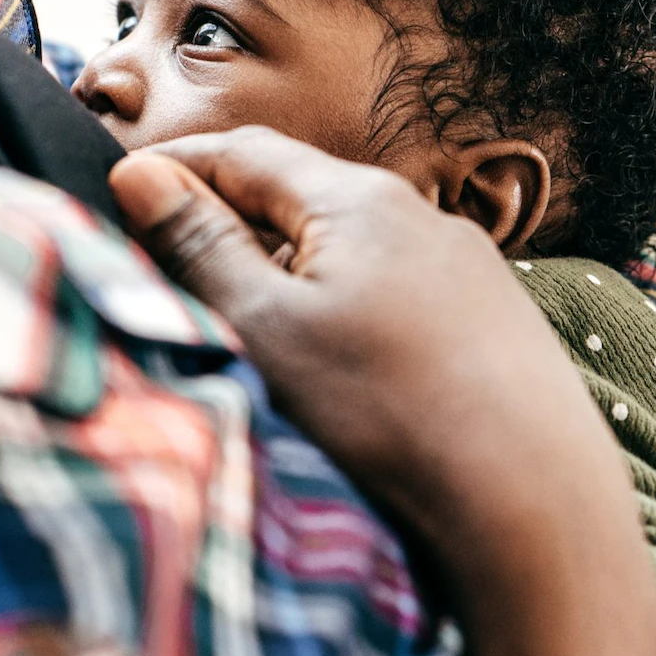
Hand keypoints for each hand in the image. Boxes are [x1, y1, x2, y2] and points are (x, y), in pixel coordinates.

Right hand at [110, 126, 655, 655]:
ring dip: (290, 276)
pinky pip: (398, 298)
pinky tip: (336, 371)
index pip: (243, 152)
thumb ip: (200, 245)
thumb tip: (140, 175)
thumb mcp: (266, 328)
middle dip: (229, 225)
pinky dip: (346, 314)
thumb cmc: (390, 412)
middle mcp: (420, 215)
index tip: (121, 192)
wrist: (535, 504)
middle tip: (164, 267)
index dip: (176, 168)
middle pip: (299, 198)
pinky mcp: (494, 325)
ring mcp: (466, 270)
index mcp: (357, 199)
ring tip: (244, 331)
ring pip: (350, 253)